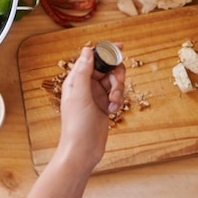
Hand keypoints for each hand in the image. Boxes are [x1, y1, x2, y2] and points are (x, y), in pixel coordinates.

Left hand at [57, 45, 125, 170]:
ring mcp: (96, 95)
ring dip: (118, 90)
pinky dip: (118, 100)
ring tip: (113, 102)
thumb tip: (87, 50)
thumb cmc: (76, 125)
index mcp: (76, 79)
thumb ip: (84, 71)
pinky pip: (117, 94)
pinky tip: (113, 111)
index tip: (121, 47)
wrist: (83, 150)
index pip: (92, 58)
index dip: (106, 51)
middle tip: (117, 86)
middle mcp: (87, 85)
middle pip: (108, 68)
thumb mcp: (80, 95)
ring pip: (115, 81)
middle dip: (116, 76)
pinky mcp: (105, 104)